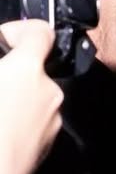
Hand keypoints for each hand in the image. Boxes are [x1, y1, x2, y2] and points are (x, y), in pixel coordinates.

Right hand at [0, 20, 63, 173]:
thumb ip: (1, 63)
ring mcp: (52, 122)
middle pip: (35, 68)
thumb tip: (4, 65)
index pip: (39, 32)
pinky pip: (35, 119)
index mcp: (28, 71)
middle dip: (13, 70)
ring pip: (35, 96)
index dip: (20, 30)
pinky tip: (1, 127)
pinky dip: (20, 117)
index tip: (5, 38)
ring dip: (16, 95)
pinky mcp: (48, 143)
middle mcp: (48, 94)